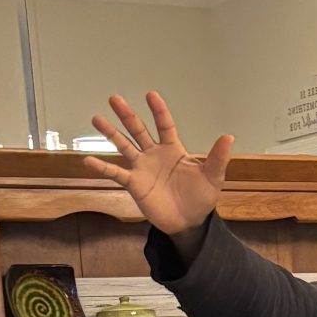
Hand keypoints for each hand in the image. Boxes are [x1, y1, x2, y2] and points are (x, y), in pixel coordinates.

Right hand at [83, 91, 233, 236]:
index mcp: (173, 149)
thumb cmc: (201, 197)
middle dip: (127, 115)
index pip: (164, 125)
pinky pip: (116, 173)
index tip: (151, 94)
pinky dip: (102, 167)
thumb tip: (229, 136)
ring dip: (110, 133)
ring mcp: (142, 168)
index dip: (158, 111)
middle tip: (115, 98)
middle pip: (138, 130)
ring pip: (124, 146)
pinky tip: (88, 160)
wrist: (189, 221)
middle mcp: (154, 154)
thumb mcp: (213, 177)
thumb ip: (218, 157)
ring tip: (96, 118)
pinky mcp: (134, 184)